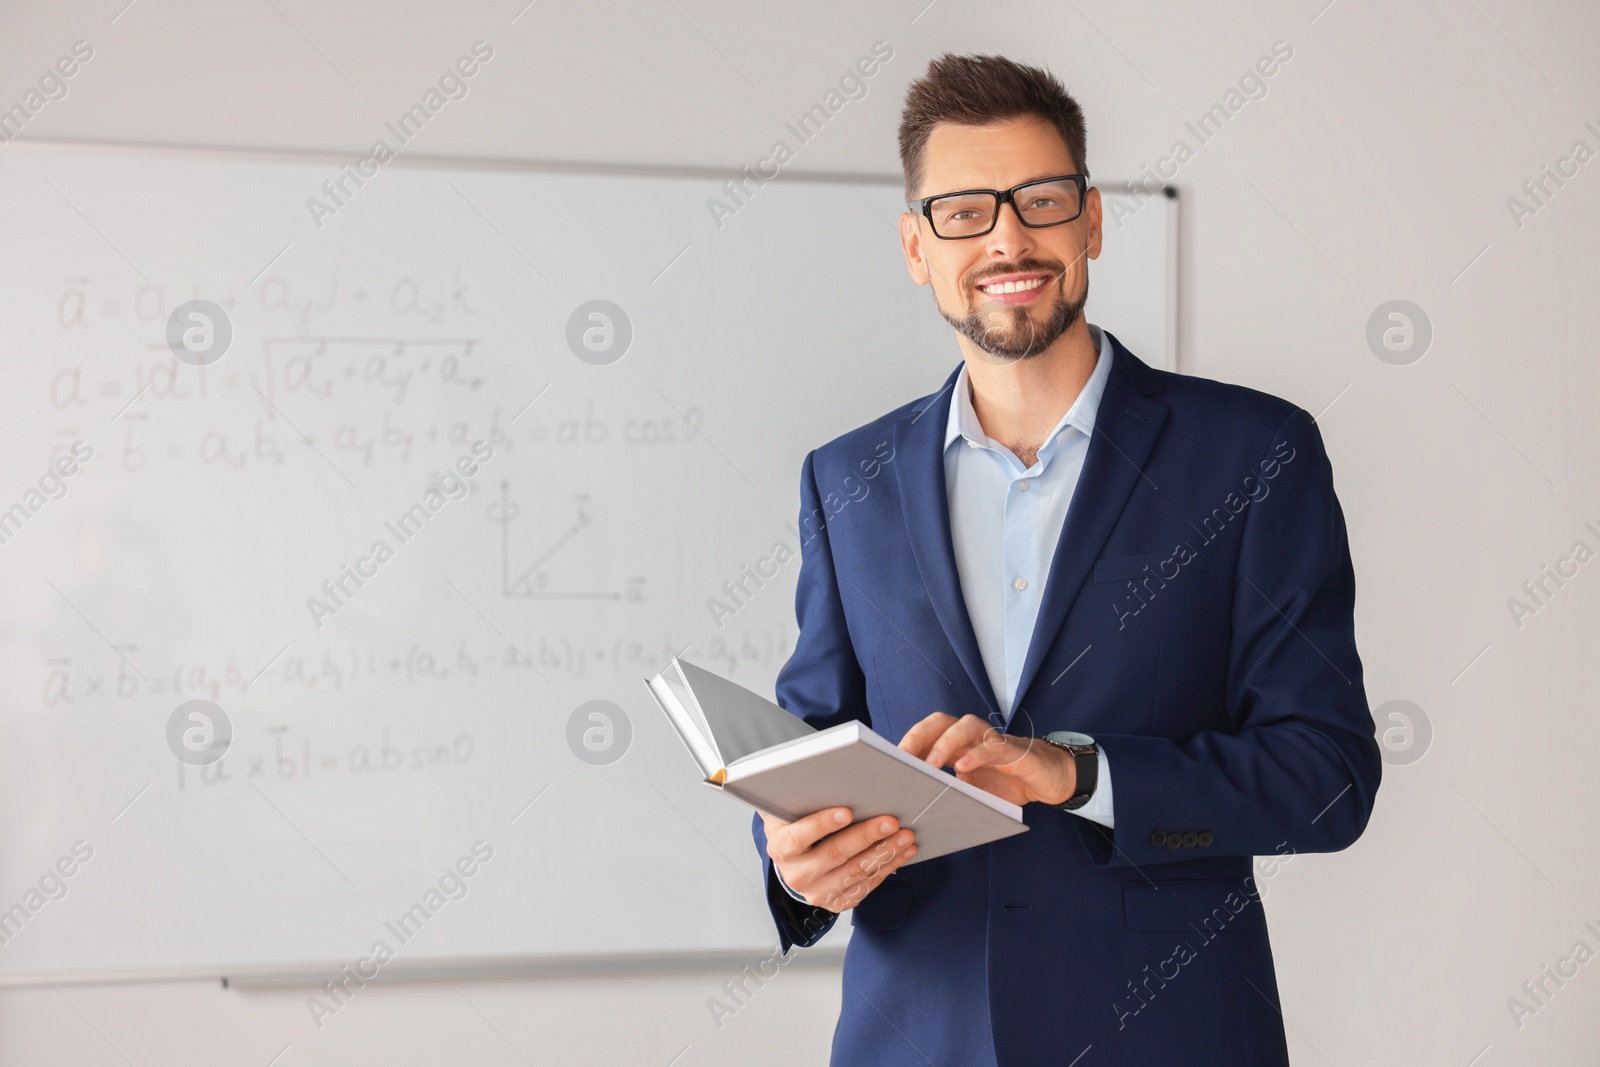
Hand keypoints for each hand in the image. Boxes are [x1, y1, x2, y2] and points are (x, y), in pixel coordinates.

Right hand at [761, 807, 916, 911]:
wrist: (794, 861)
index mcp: (781, 846)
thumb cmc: (797, 826)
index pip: (800, 836)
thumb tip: (841, 771)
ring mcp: (817, 892)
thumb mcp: (791, 809)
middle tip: (890, 821)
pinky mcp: (837, 902)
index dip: (823, 824)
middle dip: (866, 836)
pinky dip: (889, 867)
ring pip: (855, 872)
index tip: (847, 812)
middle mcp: (797, 873)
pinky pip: (867, 885)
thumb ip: (806, 794)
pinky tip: (903, 851)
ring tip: (905, 835)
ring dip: (885, 852)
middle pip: (835, 854)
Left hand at [898, 712, 1075, 806]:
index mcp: (955, 744)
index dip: (907, 743)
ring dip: (944, 743)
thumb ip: (947, 790)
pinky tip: (965, 768)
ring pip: (964, 726)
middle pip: (939, 722)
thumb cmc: (1004, 784)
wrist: (1045, 780)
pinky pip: (992, 746)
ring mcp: (990, 740)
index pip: (926, 733)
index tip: (886, 760)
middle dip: (918, 736)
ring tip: (931, 764)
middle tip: (902, 757)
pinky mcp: (1011, 750)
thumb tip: (913, 803)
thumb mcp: (970, 791)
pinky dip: (977, 754)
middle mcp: (970, 736)